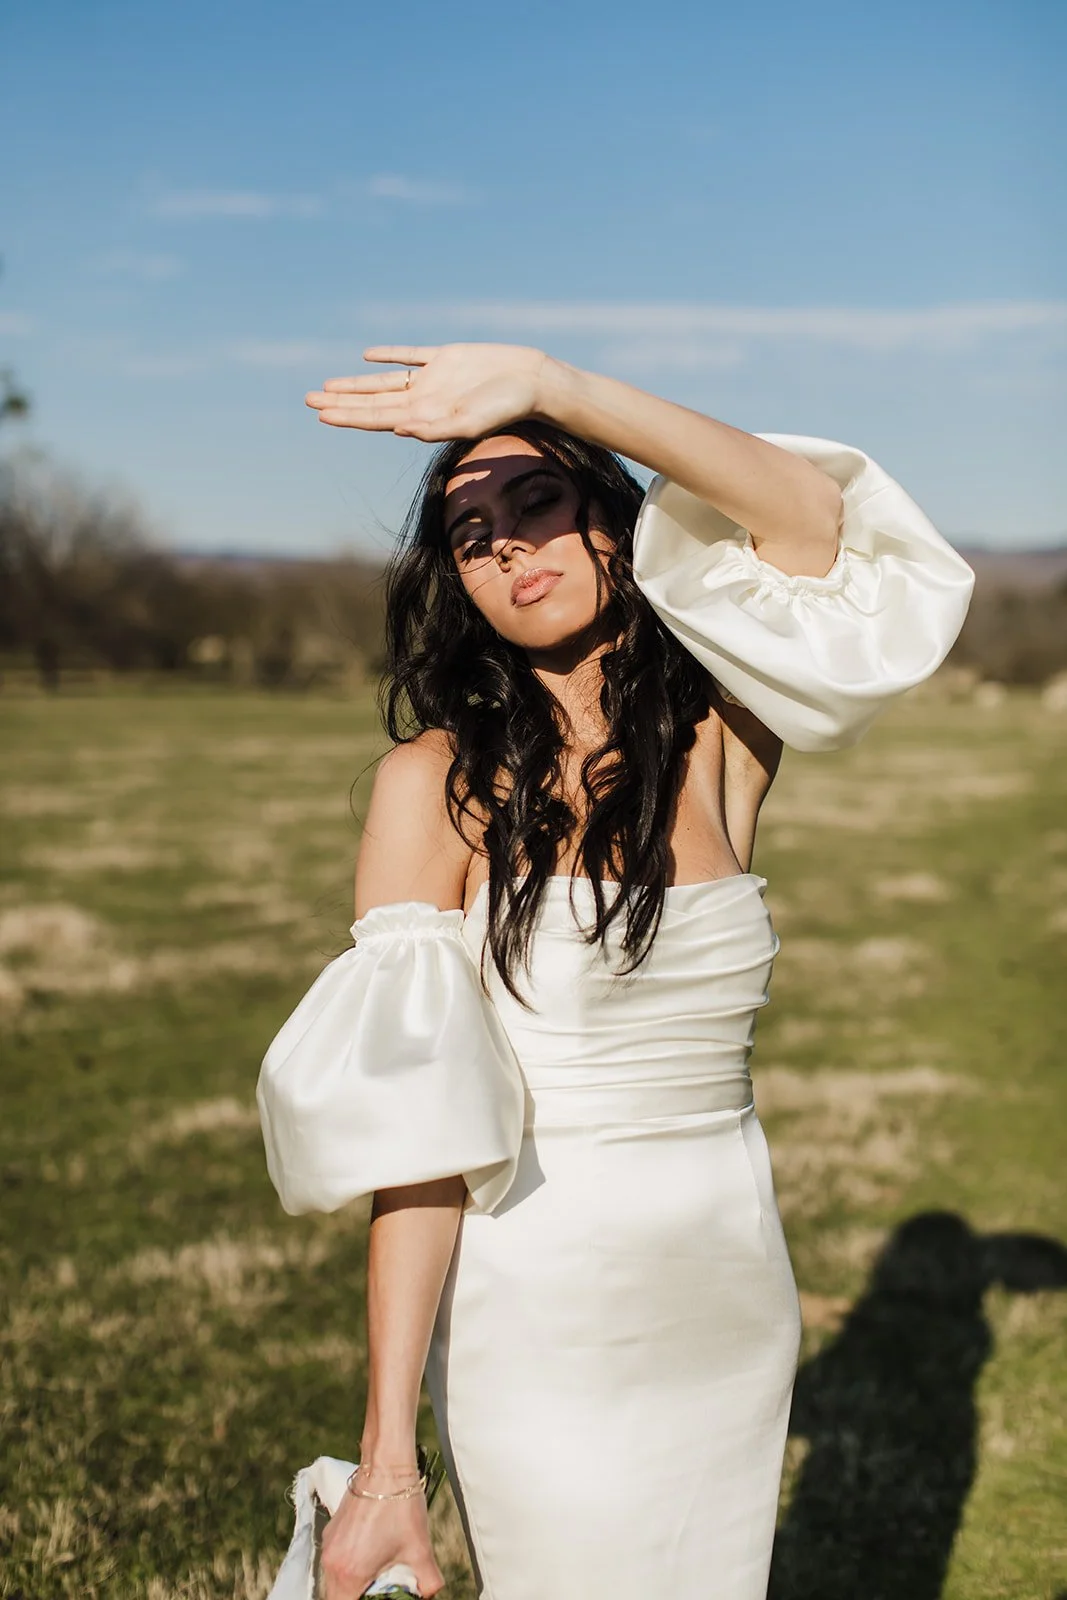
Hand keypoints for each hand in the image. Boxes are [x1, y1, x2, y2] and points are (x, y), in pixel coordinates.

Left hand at [306, 342, 547, 441]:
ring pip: (384, 381)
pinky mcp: (446, 358)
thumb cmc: (506, 409)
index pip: (376, 417)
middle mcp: (423, 399)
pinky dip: (389, 356)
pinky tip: (367, 357)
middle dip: (340, 402)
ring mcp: (433, 378)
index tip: (321, 415)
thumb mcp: (470, 423)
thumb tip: (396, 429)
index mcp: (424, 416)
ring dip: (355, 384)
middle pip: (372, 401)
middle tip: (307, 400)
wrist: (533, 383)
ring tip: (327, 386)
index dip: (348, 416)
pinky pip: (410, 355)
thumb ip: (435, 428)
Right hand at [319, 1485, 443, 1599]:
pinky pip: (334, 1561)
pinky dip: (347, 1567)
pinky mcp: (331, 1531)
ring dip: (350, 1585)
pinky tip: (369, 1557)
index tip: (376, 1599)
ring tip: (375, 1577)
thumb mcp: (421, 1549)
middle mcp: (332, 1562)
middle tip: (377, 1593)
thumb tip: (428, 1595)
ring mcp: (328, 1545)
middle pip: (336, 1597)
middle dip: (356, 1598)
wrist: (385, 1466)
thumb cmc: (402, 1507)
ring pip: (333, 1581)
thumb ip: (427, 1583)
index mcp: (350, 1573)